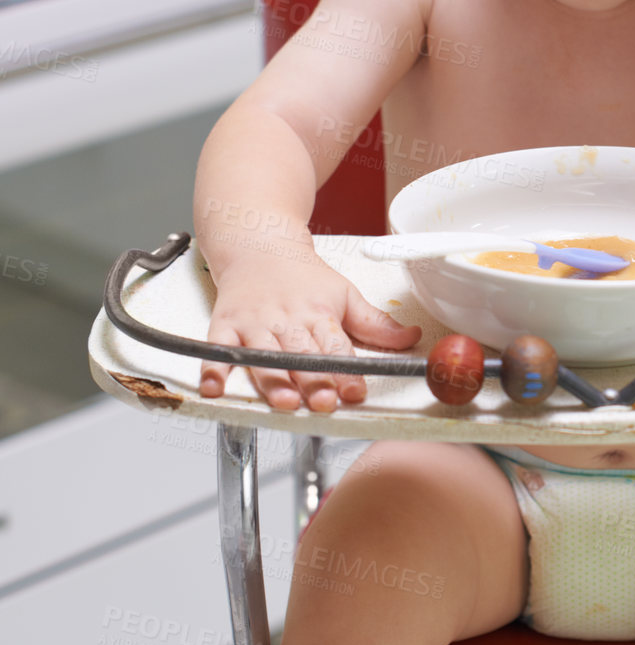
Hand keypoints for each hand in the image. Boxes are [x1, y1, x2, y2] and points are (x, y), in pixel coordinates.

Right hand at [199, 254, 421, 412]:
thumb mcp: (344, 294)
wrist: (258, 243)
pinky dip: (214, 369)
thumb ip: (376, 324)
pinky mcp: (225, 325)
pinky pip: (218, 350)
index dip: (347, 371)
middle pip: (302, 355)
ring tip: (285, 401)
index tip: (355, 391)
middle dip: (313, 379)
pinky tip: (215, 388)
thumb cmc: (302, 275)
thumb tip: (412, 338)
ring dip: (274, 380)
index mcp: (319, 313)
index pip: (336, 347)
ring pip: (265, 356)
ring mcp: (254, 324)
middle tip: (324, 401)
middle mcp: (287, 320)